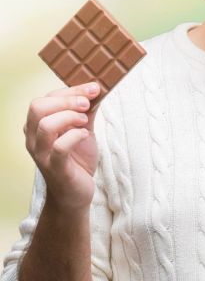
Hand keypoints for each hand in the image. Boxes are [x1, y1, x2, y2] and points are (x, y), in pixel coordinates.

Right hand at [23, 82, 101, 211]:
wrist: (76, 192)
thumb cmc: (77, 159)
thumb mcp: (82, 130)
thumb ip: (86, 112)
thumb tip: (96, 90)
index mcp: (37, 126)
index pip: (45, 99)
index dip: (71, 90)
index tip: (94, 88)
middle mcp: (34, 138)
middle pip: (38, 107)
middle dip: (67, 101)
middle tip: (87, 104)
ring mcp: (42, 154)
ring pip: (45, 125)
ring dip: (70, 117)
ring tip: (85, 122)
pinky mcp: (55, 168)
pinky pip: (59, 148)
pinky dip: (75, 136)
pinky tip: (85, 135)